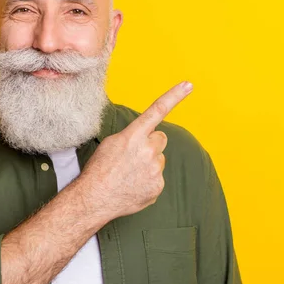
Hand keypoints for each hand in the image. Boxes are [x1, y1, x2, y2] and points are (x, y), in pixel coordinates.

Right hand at [79, 81, 192, 218]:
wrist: (94, 198)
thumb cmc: (99, 169)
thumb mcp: (111, 143)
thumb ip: (132, 136)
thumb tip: (145, 138)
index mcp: (133, 135)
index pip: (157, 110)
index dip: (174, 96)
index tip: (188, 85)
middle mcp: (147, 150)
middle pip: (160, 138)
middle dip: (151, 144)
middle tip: (133, 156)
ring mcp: (154, 169)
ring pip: (159, 159)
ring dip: (148, 163)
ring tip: (130, 173)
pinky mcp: (157, 186)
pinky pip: (157, 177)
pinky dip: (148, 180)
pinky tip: (133, 185)